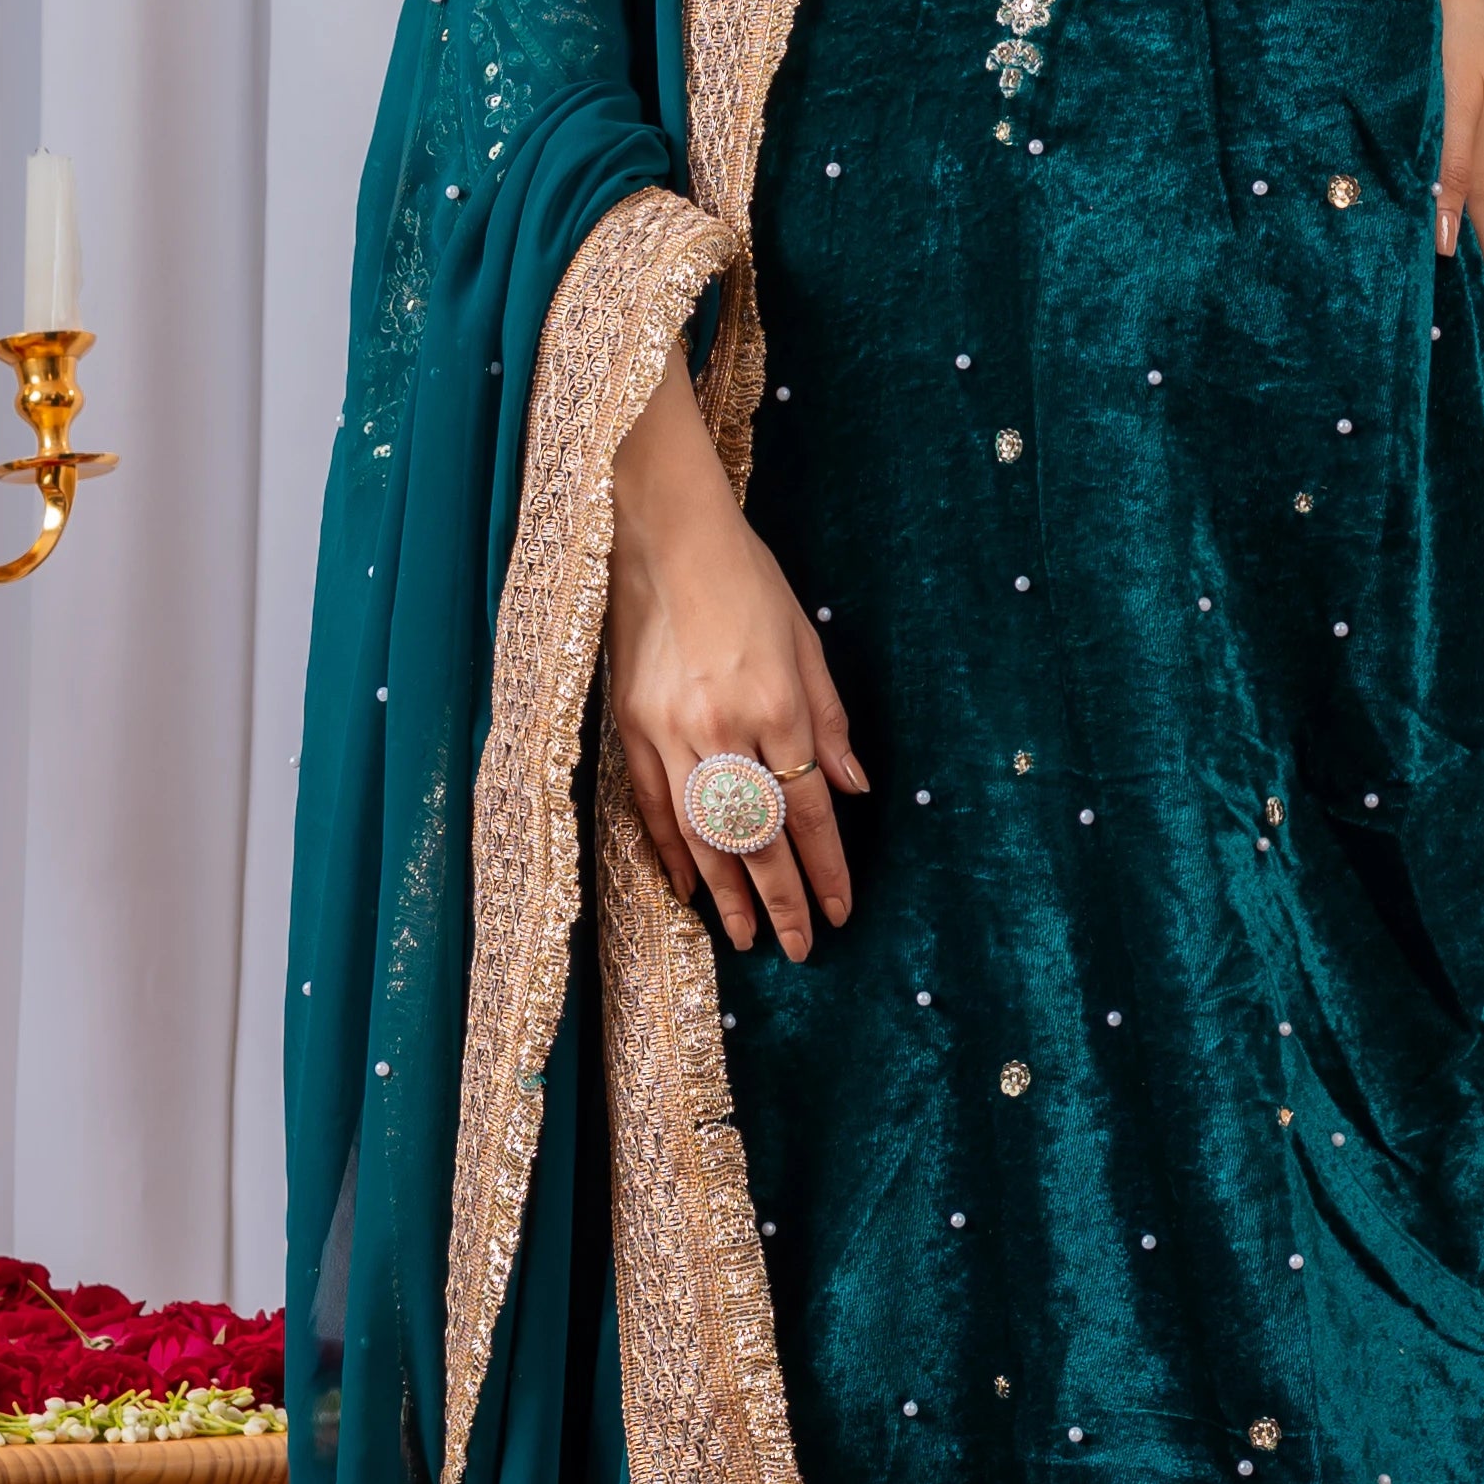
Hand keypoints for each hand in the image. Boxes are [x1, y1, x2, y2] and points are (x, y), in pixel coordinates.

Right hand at [604, 347, 866, 954]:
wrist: (662, 534)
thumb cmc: (745, 578)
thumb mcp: (806, 639)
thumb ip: (830, 719)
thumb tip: (853, 788)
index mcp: (775, 705)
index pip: (808, 811)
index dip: (826, 869)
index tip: (841, 910)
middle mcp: (722, 729)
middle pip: (757, 837)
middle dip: (782, 900)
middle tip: (802, 948)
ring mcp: (669, 733)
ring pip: (702, 835)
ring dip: (728, 893)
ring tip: (747, 939)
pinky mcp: (630, 728)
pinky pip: (652, 807)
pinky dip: (670, 853)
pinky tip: (689, 889)